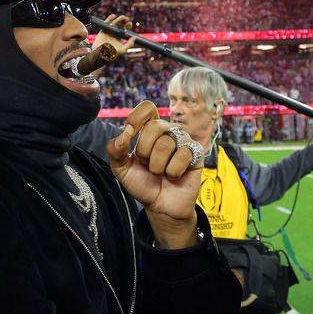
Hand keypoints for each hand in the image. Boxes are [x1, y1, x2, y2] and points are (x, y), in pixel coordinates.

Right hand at [90, 14, 137, 77]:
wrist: (101, 54)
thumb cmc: (112, 54)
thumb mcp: (123, 50)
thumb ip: (129, 44)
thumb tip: (134, 37)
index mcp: (119, 39)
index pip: (125, 31)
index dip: (128, 27)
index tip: (130, 23)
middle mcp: (114, 35)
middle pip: (120, 26)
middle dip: (124, 22)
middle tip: (127, 19)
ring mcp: (109, 32)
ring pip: (114, 24)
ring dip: (119, 19)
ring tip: (123, 17)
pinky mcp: (103, 31)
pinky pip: (106, 24)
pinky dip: (109, 19)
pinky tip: (113, 16)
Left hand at [106, 101, 202, 248]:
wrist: (160, 205)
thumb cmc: (143, 184)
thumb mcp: (122, 169)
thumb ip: (115, 151)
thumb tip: (122, 136)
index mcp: (149, 130)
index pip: (148, 108)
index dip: (137, 117)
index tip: (129, 133)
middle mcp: (168, 132)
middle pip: (154, 127)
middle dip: (144, 151)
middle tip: (147, 164)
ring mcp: (183, 141)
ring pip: (165, 144)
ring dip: (157, 166)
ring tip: (160, 173)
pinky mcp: (196, 153)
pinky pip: (182, 155)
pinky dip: (173, 172)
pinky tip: (174, 176)